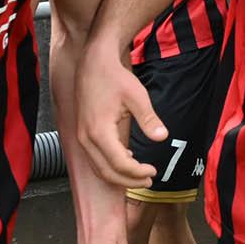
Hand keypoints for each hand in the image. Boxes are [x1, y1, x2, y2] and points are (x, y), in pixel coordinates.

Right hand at [75, 50, 163, 187]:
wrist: (93, 63)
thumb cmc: (115, 78)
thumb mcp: (137, 96)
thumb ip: (149, 118)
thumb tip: (162, 137)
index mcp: (99, 131)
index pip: (119, 163)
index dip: (137, 172)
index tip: (154, 171)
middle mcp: (86, 138)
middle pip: (106, 172)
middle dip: (129, 180)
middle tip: (150, 179)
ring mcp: (82, 137)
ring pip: (98, 168)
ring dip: (119, 176)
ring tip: (141, 176)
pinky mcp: (83, 133)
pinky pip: (95, 158)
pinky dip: (110, 166)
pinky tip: (127, 159)